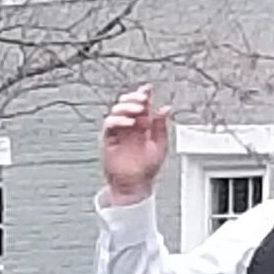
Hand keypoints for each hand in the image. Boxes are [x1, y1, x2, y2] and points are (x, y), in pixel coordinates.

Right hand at [99, 85, 170, 203]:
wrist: (135, 184)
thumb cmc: (147, 168)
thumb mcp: (160, 145)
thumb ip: (161, 126)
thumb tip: (165, 108)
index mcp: (142, 124)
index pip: (141, 105)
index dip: (143, 94)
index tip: (147, 89)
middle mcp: (130, 125)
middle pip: (127, 103)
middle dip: (134, 98)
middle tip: (142, 99)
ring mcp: (119, 131)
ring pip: (117, 110)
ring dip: (127, 106)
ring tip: (137, 109)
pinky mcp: (108, 139)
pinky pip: (110, 124)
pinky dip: (119, 120)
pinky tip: (129, 123)